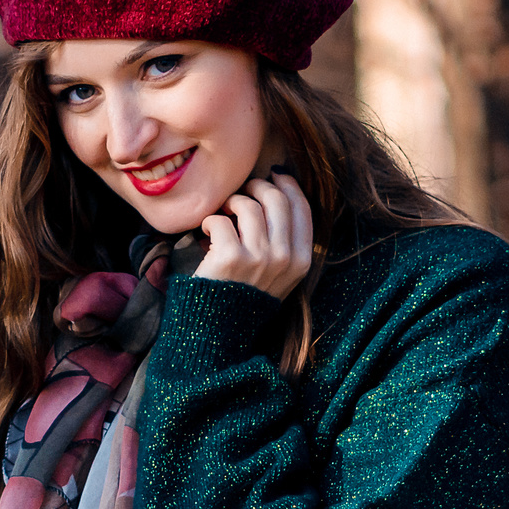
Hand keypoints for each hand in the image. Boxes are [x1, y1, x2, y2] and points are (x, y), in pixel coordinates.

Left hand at [196, 172, 312, 298]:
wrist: (217, 333)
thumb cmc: (243, 298)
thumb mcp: (278, 275)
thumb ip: (284, 241)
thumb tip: (276, 190)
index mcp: (301, 261)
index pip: (302, 208)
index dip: (288, 185)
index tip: (274, 176)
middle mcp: (284, 258)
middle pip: (276, 199)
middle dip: (257, 187)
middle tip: (242, 192)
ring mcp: (259, 258)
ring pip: (248, 205)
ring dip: (231, 202)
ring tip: (223, 214)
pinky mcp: (231, 257)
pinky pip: (221, 220)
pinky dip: (210, 221)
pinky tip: (206, 233)